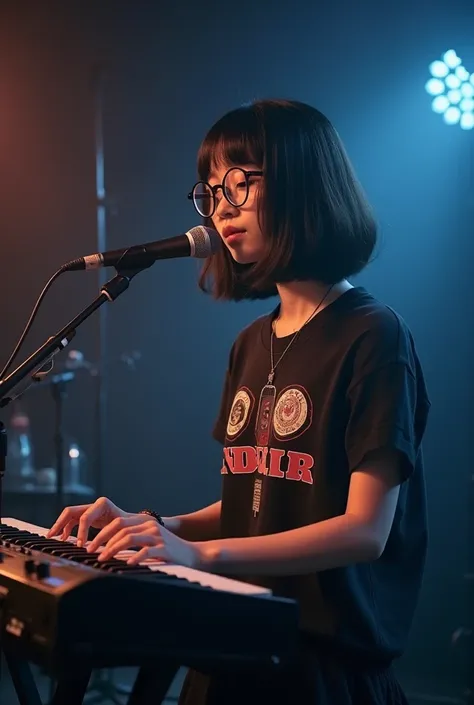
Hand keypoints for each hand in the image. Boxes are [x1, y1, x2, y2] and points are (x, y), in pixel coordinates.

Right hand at [47, 496, 130, 546]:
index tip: (81, 545)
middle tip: (52, 536)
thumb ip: (111, 536)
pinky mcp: (88, 515)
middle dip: (60, 523)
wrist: (135, 523)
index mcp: (103, 504)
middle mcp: (94, 504)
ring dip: (60, 525)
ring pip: (69, 515)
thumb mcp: (122, 530)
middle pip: (71, 511)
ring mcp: (90, 509)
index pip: (85, 517)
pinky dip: (67, 528)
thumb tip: (102, 548)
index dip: (81, 532)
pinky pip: (73, 520)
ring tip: (53, 537)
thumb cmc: (129, 527)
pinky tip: (64, 538)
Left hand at [94, 520, 211, 570]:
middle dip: (103, 542)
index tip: (91, 545)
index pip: (118, 523)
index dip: (103, 533)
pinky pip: (145, 551)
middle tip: (92, 553)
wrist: (193, 554)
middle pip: (121, 530)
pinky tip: (126, 564)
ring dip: (113, 549)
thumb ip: (133, 540)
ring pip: (130, 538)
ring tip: (103, 559)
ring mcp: (158, 537)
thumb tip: (108, 547)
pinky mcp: (164, 549)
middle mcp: (150, 526)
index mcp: (145, 523)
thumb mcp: (150, 541)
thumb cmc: (168, 552)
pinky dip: (134, 557)